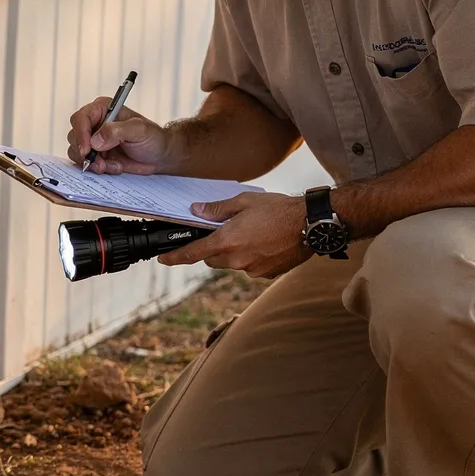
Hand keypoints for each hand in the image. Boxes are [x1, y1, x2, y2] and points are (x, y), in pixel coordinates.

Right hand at [66, 98, 168, 173]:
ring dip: (93, 163)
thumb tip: (96, 140)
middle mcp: (95, 123)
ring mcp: (93, 140)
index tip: (87, 150)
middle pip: (74, 136)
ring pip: (76, 152)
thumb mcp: (139, 130)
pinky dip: (97, 168)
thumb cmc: (153, 138)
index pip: (81, 118)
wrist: (159, 156)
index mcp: (103, 109)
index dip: (80, 134)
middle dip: (86, 153)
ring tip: (113, 166)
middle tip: (101, 164)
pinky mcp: (95, 155)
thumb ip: (117, 131)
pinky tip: (115, 167)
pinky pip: (85, 163)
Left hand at [158, 191, 310, 277]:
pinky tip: (265, 243)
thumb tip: (197, 211)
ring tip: (253, 234)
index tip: (163, 259)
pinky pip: (249, 267)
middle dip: (213, 248)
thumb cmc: (279, 209)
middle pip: (211, 259)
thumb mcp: (244, 201)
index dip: (174, 257)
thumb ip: (218, 209)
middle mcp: (236, 259)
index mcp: (227, 241)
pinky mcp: (265, 274)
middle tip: (227, 231)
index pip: (192, 253)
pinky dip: (251, 257)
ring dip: (234, 252)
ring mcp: (251, 269)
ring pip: (231, 263)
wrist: (310, 224)